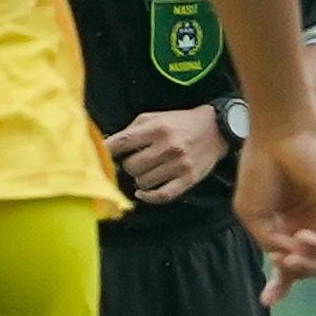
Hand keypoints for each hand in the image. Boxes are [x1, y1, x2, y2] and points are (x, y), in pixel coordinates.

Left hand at [106, 103, 231, 203]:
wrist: (217, 129)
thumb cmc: (180, 123)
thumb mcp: (155, 117)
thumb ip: (131, 130)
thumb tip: (106, 145)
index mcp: (157, 128)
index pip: (122, 143)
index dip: (106, 151)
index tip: (97, 157)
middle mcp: (169, 147)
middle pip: (131, 166)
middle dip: (128, 165)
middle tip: (136, 161)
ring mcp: (180, 165)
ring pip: (143, 182)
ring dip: (140, 179)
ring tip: (148, 170)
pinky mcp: (189, 179)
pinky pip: (162, 196)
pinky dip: (149, 197)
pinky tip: (143, 193)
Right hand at [233, 126, 315, 303]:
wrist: (277, 138)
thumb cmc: (260, 170)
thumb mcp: (253, 215)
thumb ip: (268, 240)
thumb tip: (287, 260)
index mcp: (290, 226)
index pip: (293, 264)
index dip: (280, 285)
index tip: (266, 302)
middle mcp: (313, 225)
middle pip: (314, 268)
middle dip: (295, 275)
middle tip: (281, 264)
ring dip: (309, 265)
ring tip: (289, 252)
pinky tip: (300, 237)